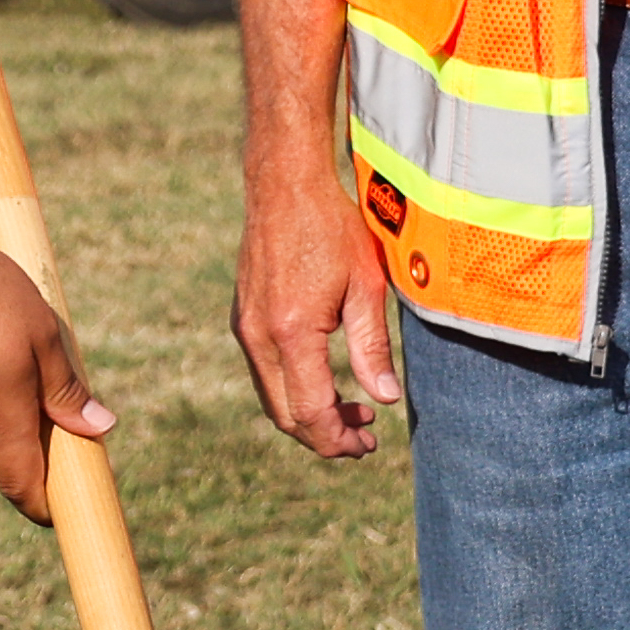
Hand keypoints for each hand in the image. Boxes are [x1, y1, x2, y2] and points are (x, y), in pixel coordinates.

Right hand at [0, 217, 108, 520]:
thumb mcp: (42, 333)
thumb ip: (65, 388)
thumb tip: (98, 427)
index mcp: (2, 416)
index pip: (22, 487)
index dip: (44, 507)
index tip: (66, 506)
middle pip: (5, 462)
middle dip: (34, 458)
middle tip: (63, 428)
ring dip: (8, 424)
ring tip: (31, 380)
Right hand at [232, 163, 398, 461]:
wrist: (283, 184)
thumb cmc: (331, 227)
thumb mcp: (365, 286)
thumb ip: (371, 347)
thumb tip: (385, 399)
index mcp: (292, 332)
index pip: (310, 413)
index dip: (338, 440)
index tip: (368, 445)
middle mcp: (259, 336)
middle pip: (286, 416)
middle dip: (324, 436)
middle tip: (365, 438)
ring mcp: (245, 328)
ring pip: (272, 398)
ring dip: (309, 414)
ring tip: (352, 411)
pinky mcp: (243, 318)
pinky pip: (265, 373)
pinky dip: (293, 390)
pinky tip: (324, 379)